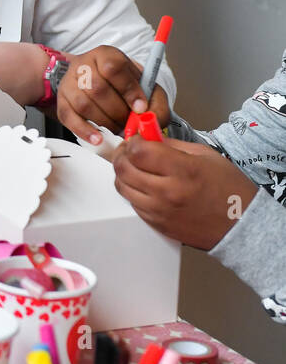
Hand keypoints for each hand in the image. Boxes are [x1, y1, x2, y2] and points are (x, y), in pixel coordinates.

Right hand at [56, 45, 169, 143]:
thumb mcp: (145, 85)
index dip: (128, 90)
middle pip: (97, 89)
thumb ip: (155, 101)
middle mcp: (84, 65)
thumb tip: (152, 119)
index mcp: (106, 55)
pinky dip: (84, 130)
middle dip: (117, 111)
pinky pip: (69, 118)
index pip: (113, 68)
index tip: (140, 108)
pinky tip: (97, 138)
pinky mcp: (61, 101)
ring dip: (104, 122)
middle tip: (129, 123)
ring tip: (117, 128)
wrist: (97, 81)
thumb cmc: (122, 85)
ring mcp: (69, 83)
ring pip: (83, 104)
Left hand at [111, 137, 257, 249]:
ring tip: (136, 167)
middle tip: (130, 150)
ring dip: (124, 173)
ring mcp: (159, 210)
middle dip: (122, 154)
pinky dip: (133, 191)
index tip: (139, 139)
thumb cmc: (229, 188)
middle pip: (123, 167)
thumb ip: (172, 145)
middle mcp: (167, 192)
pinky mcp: (155, 224)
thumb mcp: (205, 156)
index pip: (138, 151)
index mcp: (183, 170)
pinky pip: (131, 202)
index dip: (133, 141)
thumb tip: (147, 137)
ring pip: (121, 186)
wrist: (242, 226)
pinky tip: (145, 185)